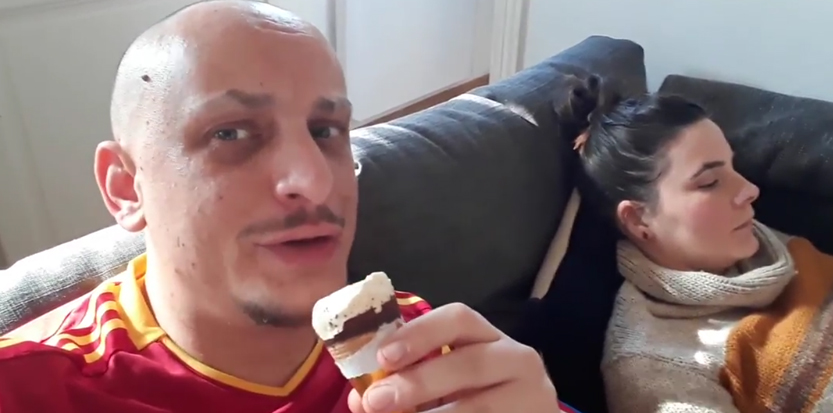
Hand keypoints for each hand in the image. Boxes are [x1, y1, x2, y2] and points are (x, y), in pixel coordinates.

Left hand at [347, 302, 558, 412]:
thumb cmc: (476, 397)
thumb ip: (405, 382)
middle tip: (376, 400)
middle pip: (469, 363)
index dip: (420, 334)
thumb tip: (359, 399)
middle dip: (418, 382)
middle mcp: (517, 359)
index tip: (383, 356)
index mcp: (489, 337)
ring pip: (481, 406)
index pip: (459, 319)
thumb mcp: (443, 383)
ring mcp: (532, 396)